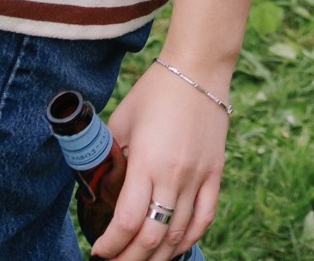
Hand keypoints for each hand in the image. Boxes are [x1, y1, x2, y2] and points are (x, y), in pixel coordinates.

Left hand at [98, 61, 227, 260]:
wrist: (198, 70)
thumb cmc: (154, 92)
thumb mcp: (121, 121)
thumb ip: (111, 156)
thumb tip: (99, 184)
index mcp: (146, 162)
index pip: (126, 222)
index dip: (110, 245)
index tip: (98, 250)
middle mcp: (174, 176)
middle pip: (152, 236)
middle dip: (129, 259)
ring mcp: (198, 177)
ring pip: (179, 234)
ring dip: (157, 256)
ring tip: (140, 259)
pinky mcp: (215, 174)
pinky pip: (204, 218)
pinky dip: (188, 239)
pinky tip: (174, 248)